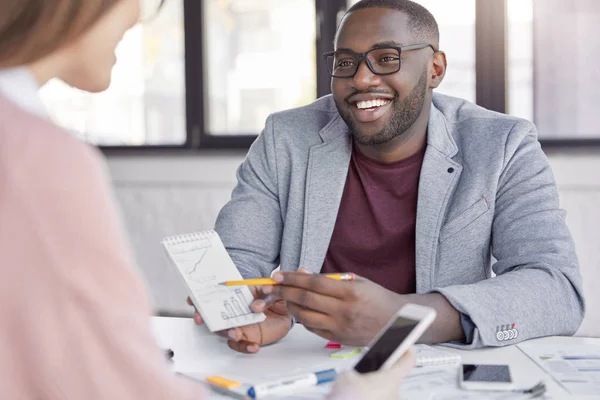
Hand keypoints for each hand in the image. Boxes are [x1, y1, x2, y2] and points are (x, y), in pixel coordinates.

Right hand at [186, 286, 291, 353]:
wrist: (288, 310)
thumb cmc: (277, 296)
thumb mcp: (274, 289)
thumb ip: (267, 292)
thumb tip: (257, 300)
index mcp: (236, 294)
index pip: (214, 294)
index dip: (200, 297)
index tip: (192, 300)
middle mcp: (234, 310)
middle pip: (213, 315)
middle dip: (205, 317)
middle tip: (203, 319)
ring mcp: (239, 324)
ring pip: (225, 331)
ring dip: (227, 332)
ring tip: (236, 333)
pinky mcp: (247, 337)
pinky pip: (240, 344)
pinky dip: (244, 347)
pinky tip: (254, 346)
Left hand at [264, 271, 403, 345]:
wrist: (397, 320)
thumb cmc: (376, 297)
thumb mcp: (356, 280)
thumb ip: (328, 278)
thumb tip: (302, 274)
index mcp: (350, 292)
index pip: (313, 283)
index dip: (293, 278)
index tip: (279, 275)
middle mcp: (344, 311)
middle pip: (305, 300)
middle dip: (284, 292)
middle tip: (272, 286)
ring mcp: (341, 327)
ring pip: (305, 316)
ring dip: (290, 306)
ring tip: (284, 297)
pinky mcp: (338, 339)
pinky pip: (312, 328)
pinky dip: (302, 318)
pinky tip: (298, 309)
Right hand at [331, 350, 415, 399]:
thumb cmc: (351, 398)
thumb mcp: (346, 376)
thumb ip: (355, 372)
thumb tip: (353, 376)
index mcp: (391, 378)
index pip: (408, 359)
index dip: (407, 349)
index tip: (406, 345)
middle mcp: (396, 393)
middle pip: (391, 378)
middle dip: (377, 377)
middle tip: (362, 377)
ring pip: (383, 393)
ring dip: (372, 391)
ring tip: (355, 392)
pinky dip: (370, 399)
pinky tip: (357, 398)